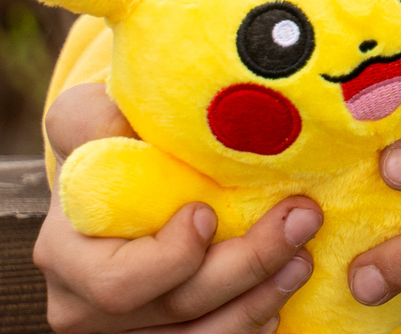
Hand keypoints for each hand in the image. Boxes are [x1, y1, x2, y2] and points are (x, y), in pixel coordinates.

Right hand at [33, 82, 319, 333]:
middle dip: (247, 265)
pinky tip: (280, 294)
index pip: (119, 282)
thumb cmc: (113, 145)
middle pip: (176, 307)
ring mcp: (124, 330)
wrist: (125, 182)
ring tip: (304, 256)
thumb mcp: (93, 120)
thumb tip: (117, 117)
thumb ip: (93, 118)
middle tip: (302, 219)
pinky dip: (250, 322)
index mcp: (66, 254)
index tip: (209, 213)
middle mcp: (86, 306)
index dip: (172, 257)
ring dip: (260, 298)